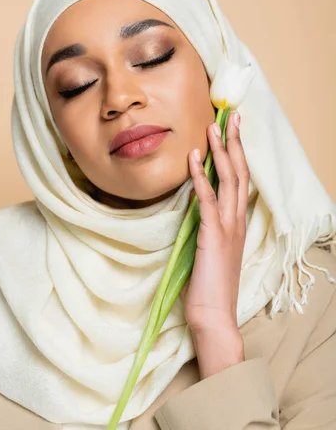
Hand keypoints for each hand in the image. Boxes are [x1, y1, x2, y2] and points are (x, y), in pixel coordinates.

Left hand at [180, 112, 249, 335]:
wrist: (213, 314)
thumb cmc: (209, 284)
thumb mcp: (210, 248)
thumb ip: (207, 225)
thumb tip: (195, 205)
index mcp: (237, 222)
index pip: (240, 180)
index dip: (237, 154)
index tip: (232, 132)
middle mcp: (237, 220)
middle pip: (239, 172)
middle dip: (234, 143)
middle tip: (230, 117)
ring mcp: (227, 226)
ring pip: (228, 180)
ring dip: (220, 151)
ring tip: (212, 127)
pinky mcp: (213, 234)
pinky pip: (207, 199)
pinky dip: (198, 176)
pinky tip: (191, 158)